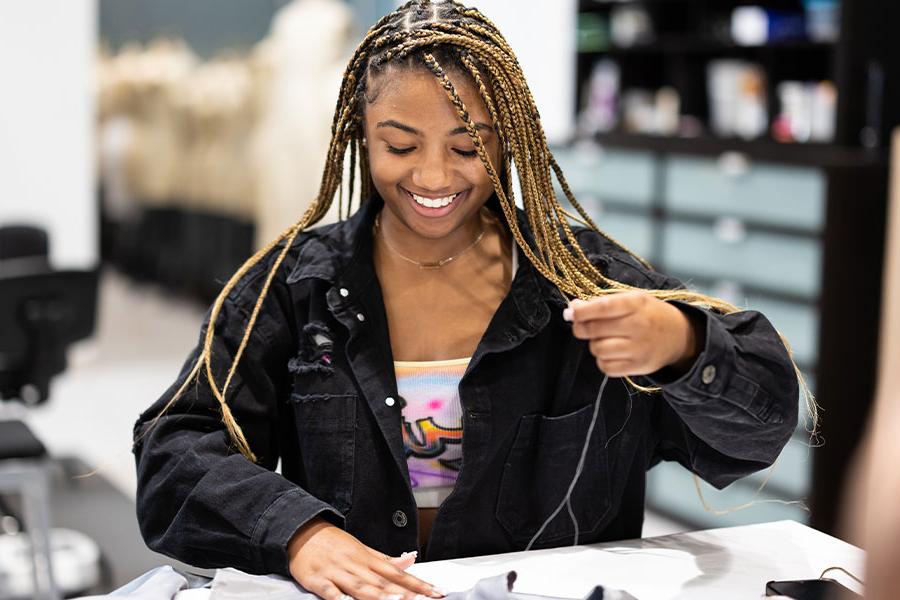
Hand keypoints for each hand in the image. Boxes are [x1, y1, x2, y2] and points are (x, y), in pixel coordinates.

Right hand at [287, 518, 443, 599]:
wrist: (302, 530)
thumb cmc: (334, 542)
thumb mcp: (363, 548)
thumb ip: (386, 558)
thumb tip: (411, 558)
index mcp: (368, 558)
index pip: (398, 573)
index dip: (418, 583)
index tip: (436, 592)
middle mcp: (356, 565)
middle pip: (384, 582)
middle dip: (405, 593)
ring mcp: (337, 572)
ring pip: (361, 587)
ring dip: (380, 596)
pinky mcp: (317, 580)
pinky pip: (330, 592)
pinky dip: (339, 598)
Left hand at [564, 291, 699, 377]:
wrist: (679, 336)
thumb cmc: (648, 314)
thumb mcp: (632, 300)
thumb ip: (602, 303)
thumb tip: (572, 309)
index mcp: (636, 304)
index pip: (602, 307)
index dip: (581, 311)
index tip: (571, 312)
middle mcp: (638, 326)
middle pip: (594, 329)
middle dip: (581, 327)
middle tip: (582, 326)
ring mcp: (639, 348)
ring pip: (597, 349)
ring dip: (594, 344)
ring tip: (604, 339)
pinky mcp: (638, 367)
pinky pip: (605, 367)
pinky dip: (602, 360)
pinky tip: (611, 352)